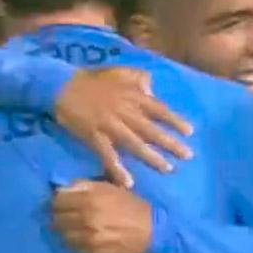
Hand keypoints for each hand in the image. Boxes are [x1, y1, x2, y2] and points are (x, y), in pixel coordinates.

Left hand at [52, 179, 152, 252]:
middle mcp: (85, 219)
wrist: (152, 232)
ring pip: (63, 236)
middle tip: (68, 217)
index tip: (64, 204)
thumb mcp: (110, 188)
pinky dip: (77, 245)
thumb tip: (63, 189)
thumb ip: (85, 186)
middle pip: (56, 219)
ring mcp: (87, 239)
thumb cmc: (131, 206)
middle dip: (60, 217)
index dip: (59, 201)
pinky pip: (74, 249)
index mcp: (89, 199)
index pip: (57, 201)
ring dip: (67, 232)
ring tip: (76, 230)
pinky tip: (86, 241)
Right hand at [54, 67, 193, 188]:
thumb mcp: (119, 71)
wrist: (62, 85)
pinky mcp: (94, 136)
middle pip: (152, 130)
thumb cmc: (92, 79)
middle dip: (170, 143)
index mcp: (132, 95)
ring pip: (135, 144)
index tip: (190, 132)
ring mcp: (110, 125)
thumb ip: (138, 78)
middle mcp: (125, 111)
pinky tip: (127, 182)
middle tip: (187, 156)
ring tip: (167, 169)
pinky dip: (118, 169)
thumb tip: (152, 92)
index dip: (175, 121)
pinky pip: (108, 155)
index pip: (159, 109)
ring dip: (152, 158)